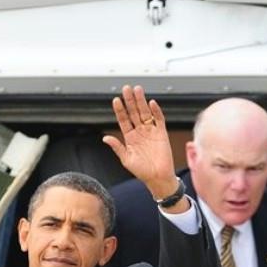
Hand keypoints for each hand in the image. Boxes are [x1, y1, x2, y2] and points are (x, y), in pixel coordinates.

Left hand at [103, 85, 177, 200]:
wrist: (158, 177)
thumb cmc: (142, 171)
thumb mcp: (126, 159)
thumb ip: (117, 147)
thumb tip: (105, 138)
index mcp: (130, 137)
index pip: (123, 120)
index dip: (120, 110)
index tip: (116, 100)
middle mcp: (140, 132)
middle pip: (134, 112)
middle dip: (130, 101)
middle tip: (126, 88)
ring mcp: (151, 131)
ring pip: (145, 113)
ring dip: (141, 102)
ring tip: (137, 90)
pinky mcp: (161, 133)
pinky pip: (159, 119)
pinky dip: (156, 111)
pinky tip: (151, 103)